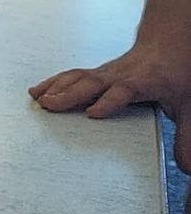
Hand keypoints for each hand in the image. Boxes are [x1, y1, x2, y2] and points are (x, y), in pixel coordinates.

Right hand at [32, 41, 190, 166]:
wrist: (168, 46)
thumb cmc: (176, 75)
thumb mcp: (190, 106)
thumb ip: (187, 137)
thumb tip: (186, 168)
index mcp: (144, 82)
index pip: (124, 91)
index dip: (108, 101)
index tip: (93, 113)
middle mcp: (121, 75)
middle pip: (92, 82)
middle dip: (69, 93)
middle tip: (49, 104)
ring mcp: (107, 72)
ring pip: (79, 76)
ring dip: (56, 87)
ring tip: (38, 98)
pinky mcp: (97, 72)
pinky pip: (73, 75)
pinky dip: (53, 82)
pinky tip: (38, 90)